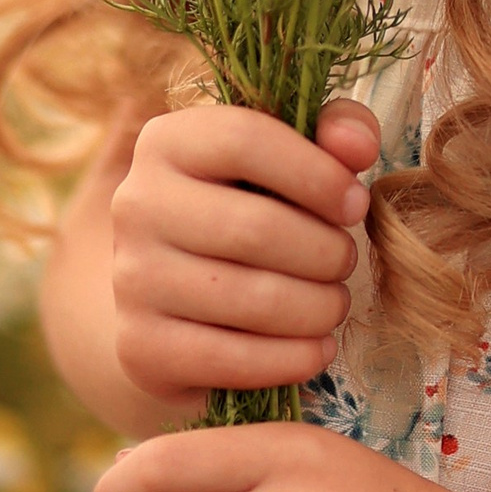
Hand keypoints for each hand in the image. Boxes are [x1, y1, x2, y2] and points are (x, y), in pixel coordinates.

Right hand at [107, 96, 381, 423]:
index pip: (246, 140)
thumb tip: (358, 145)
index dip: (317, 173)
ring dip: (318, 307)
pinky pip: (234, 359)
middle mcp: (137, 204)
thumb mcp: (287, 156)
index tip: (355, 203)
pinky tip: (317, 348)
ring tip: (334, 303)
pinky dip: (293, 358)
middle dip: (325, 252)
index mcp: (167, 141)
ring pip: (252, 299)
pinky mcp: (140, 347)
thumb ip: (332, 132)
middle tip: (346, 261)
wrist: (176, 298)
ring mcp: (132, 278)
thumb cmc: (248, 208)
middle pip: (255, 229)